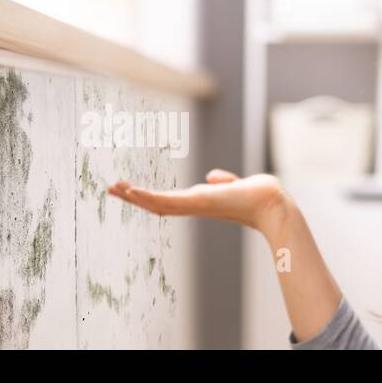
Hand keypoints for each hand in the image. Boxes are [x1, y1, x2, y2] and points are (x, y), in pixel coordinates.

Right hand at [107, 169, 290, 231]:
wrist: (271, 202)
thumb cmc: (258, 195)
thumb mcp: (235, 185)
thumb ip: (223, 182)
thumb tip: (214, 177)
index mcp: (198, 201)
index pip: (166, 200)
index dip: (147, 197)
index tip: (129, 190)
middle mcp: (193, 205)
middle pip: (155, 204)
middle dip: (133, 198)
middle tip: (110, 189)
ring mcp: (193, 205)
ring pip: (156, 204)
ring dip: (134, 197)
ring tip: (114, 188)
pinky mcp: (197, 201)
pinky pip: (167, 201)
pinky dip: (148, 197)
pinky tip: (132, 191)